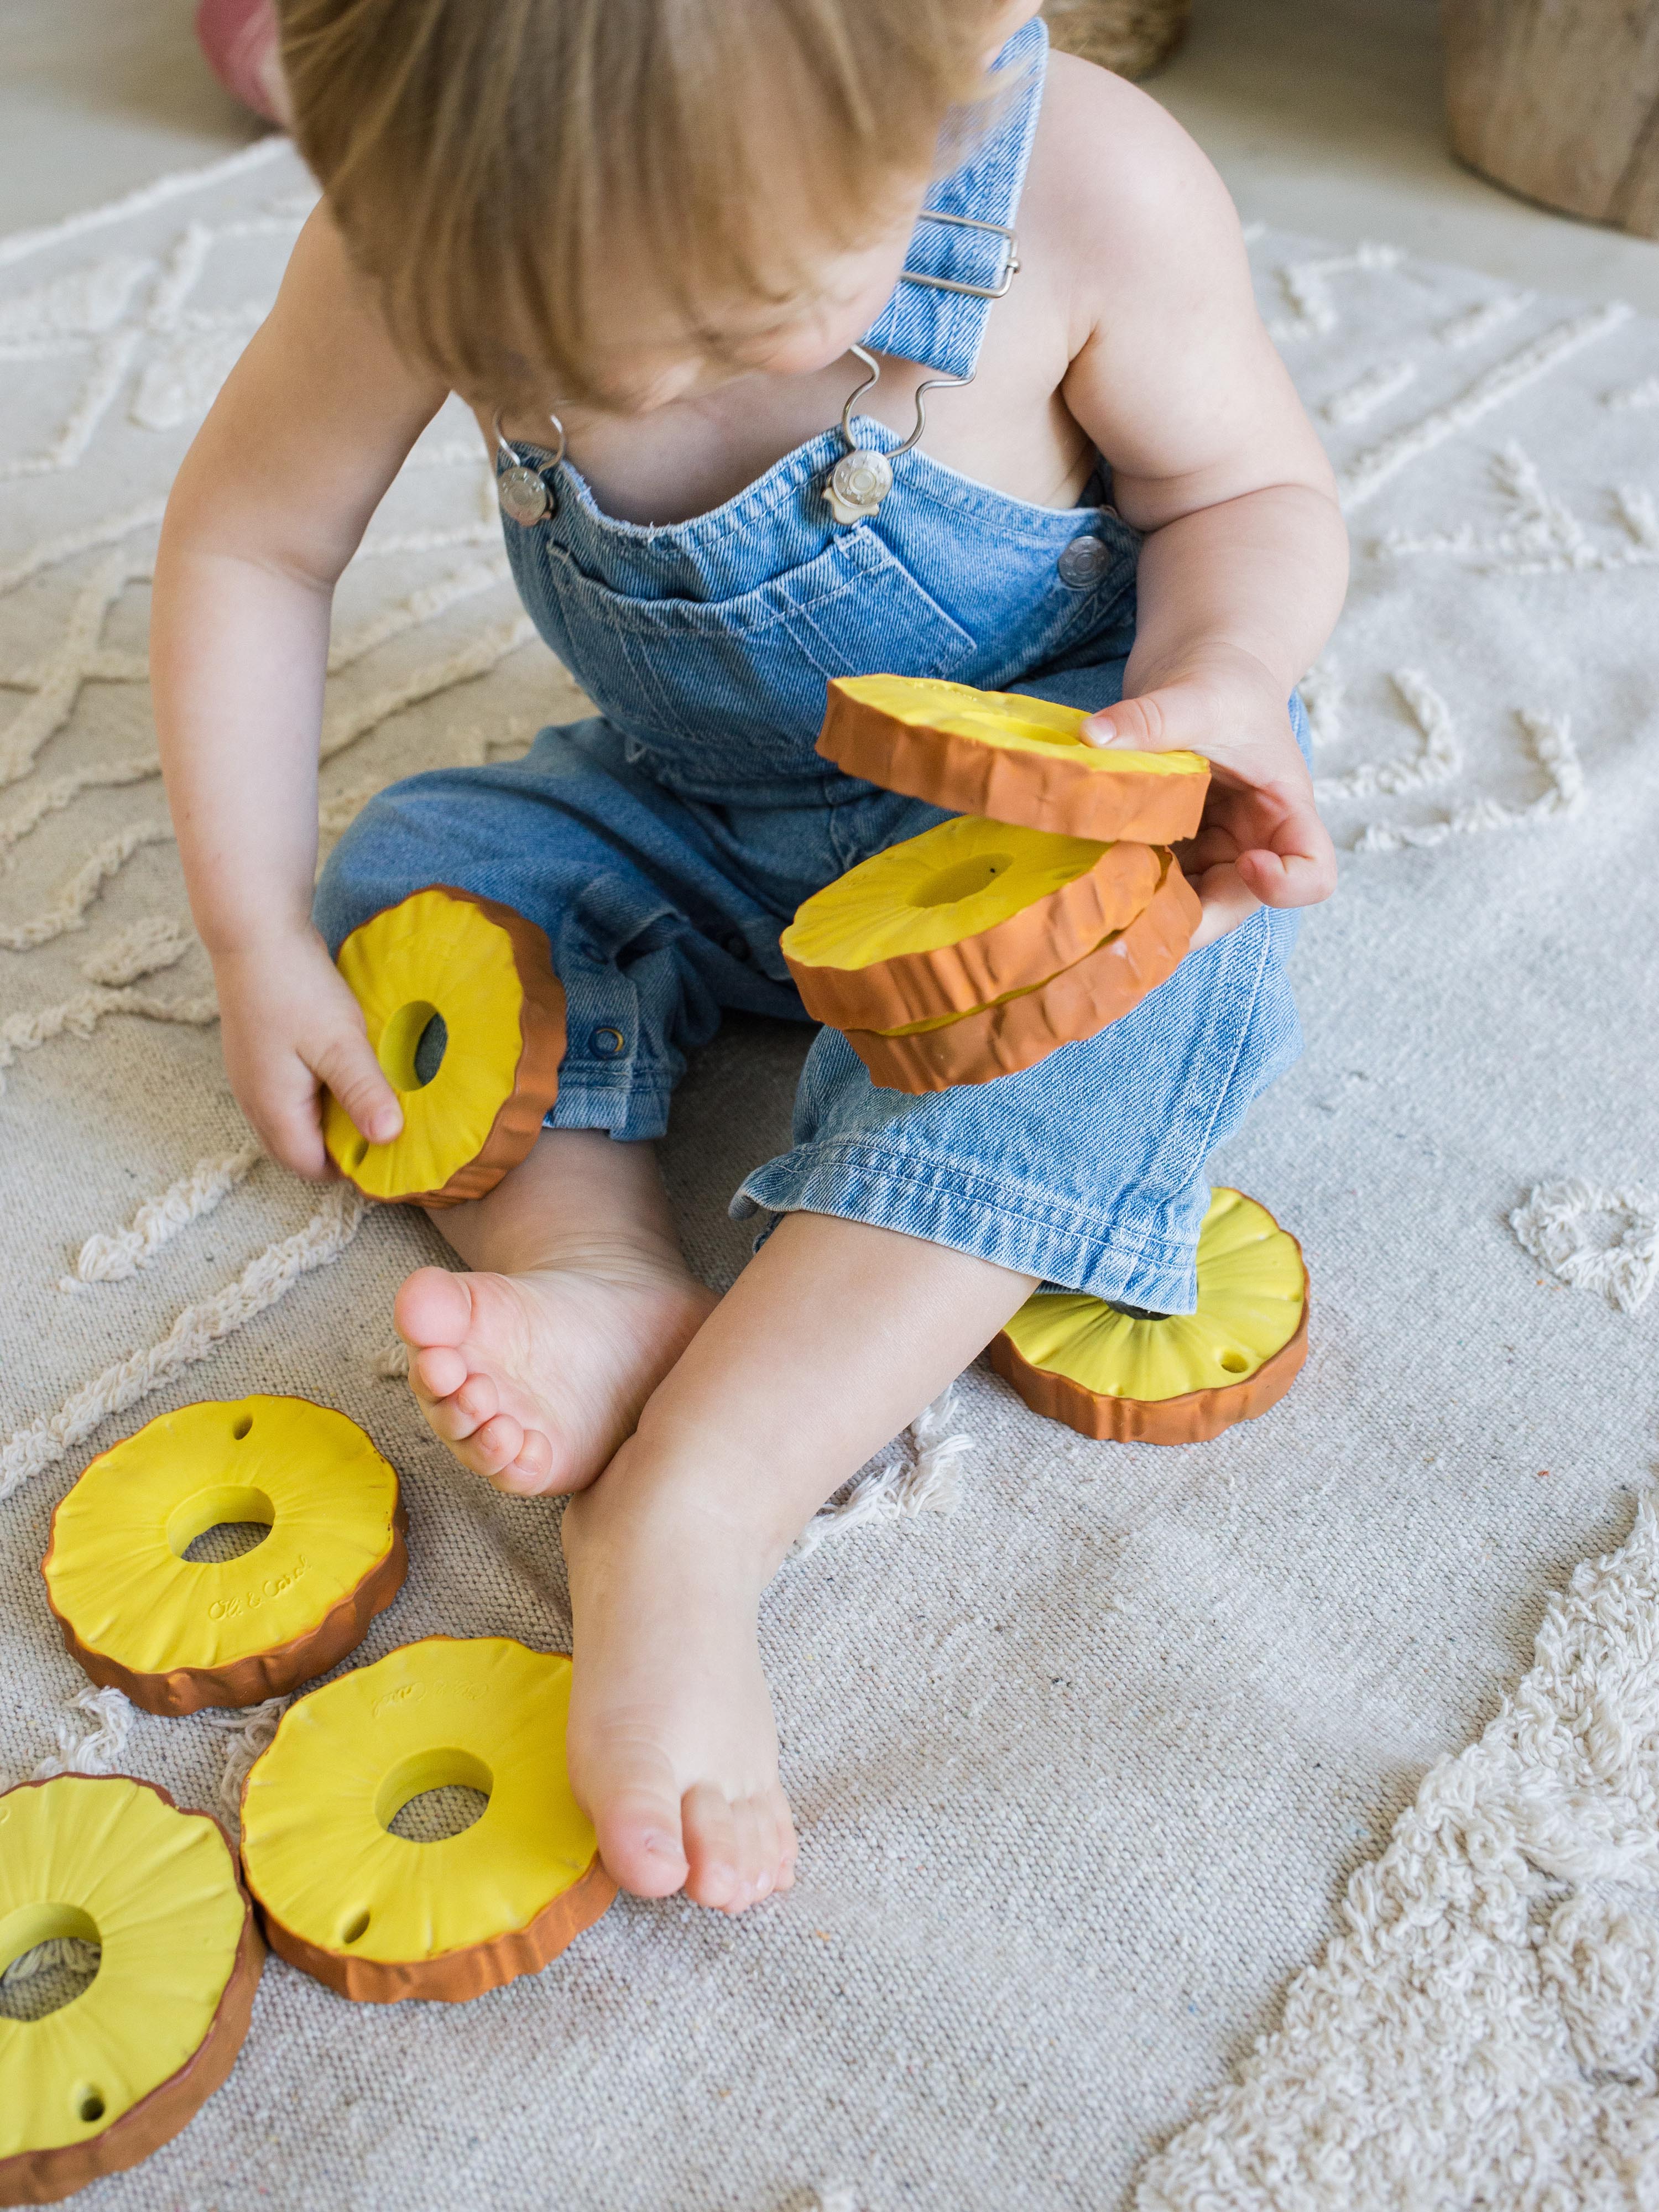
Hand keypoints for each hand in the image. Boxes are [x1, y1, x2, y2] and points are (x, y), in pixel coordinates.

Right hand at [212, 927, 401, 1177]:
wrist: (254, 933)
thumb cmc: (296, 987)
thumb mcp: (340, 1043)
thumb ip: (363, 1092)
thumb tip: (388, 1138)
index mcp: (272, 1108)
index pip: (310, 1166)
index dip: (349, 1167)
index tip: (391, 1152)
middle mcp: (254, 1101)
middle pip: (298, 1149)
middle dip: (340, 1148)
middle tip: (385, 1126)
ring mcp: (252, 1078)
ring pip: (294, 1121)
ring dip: (330, 1120)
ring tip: (370, 1099)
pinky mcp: (258, 1056)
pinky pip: (290, 1095)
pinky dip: (318, 1096)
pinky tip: (345, 1073)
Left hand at [1080, 650, 1335, 951]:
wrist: (1200, 662)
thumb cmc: (1221, 678)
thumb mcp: (1195, 695)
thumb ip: (1151, 719)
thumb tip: (1093, 737)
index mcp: (1281, 812)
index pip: (1313, 873)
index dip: (1285, 885)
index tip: (1248, 863)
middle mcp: (1249, 842)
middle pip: (1230, 906)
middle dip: (1187, 918)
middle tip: (1133, 909)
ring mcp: (1206, 850)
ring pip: (1183, 906)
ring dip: (1144, 910)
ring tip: (1100, 900)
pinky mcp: (1168, 846)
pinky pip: (1148, 884)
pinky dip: (1122, 887)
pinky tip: (1084, 879)